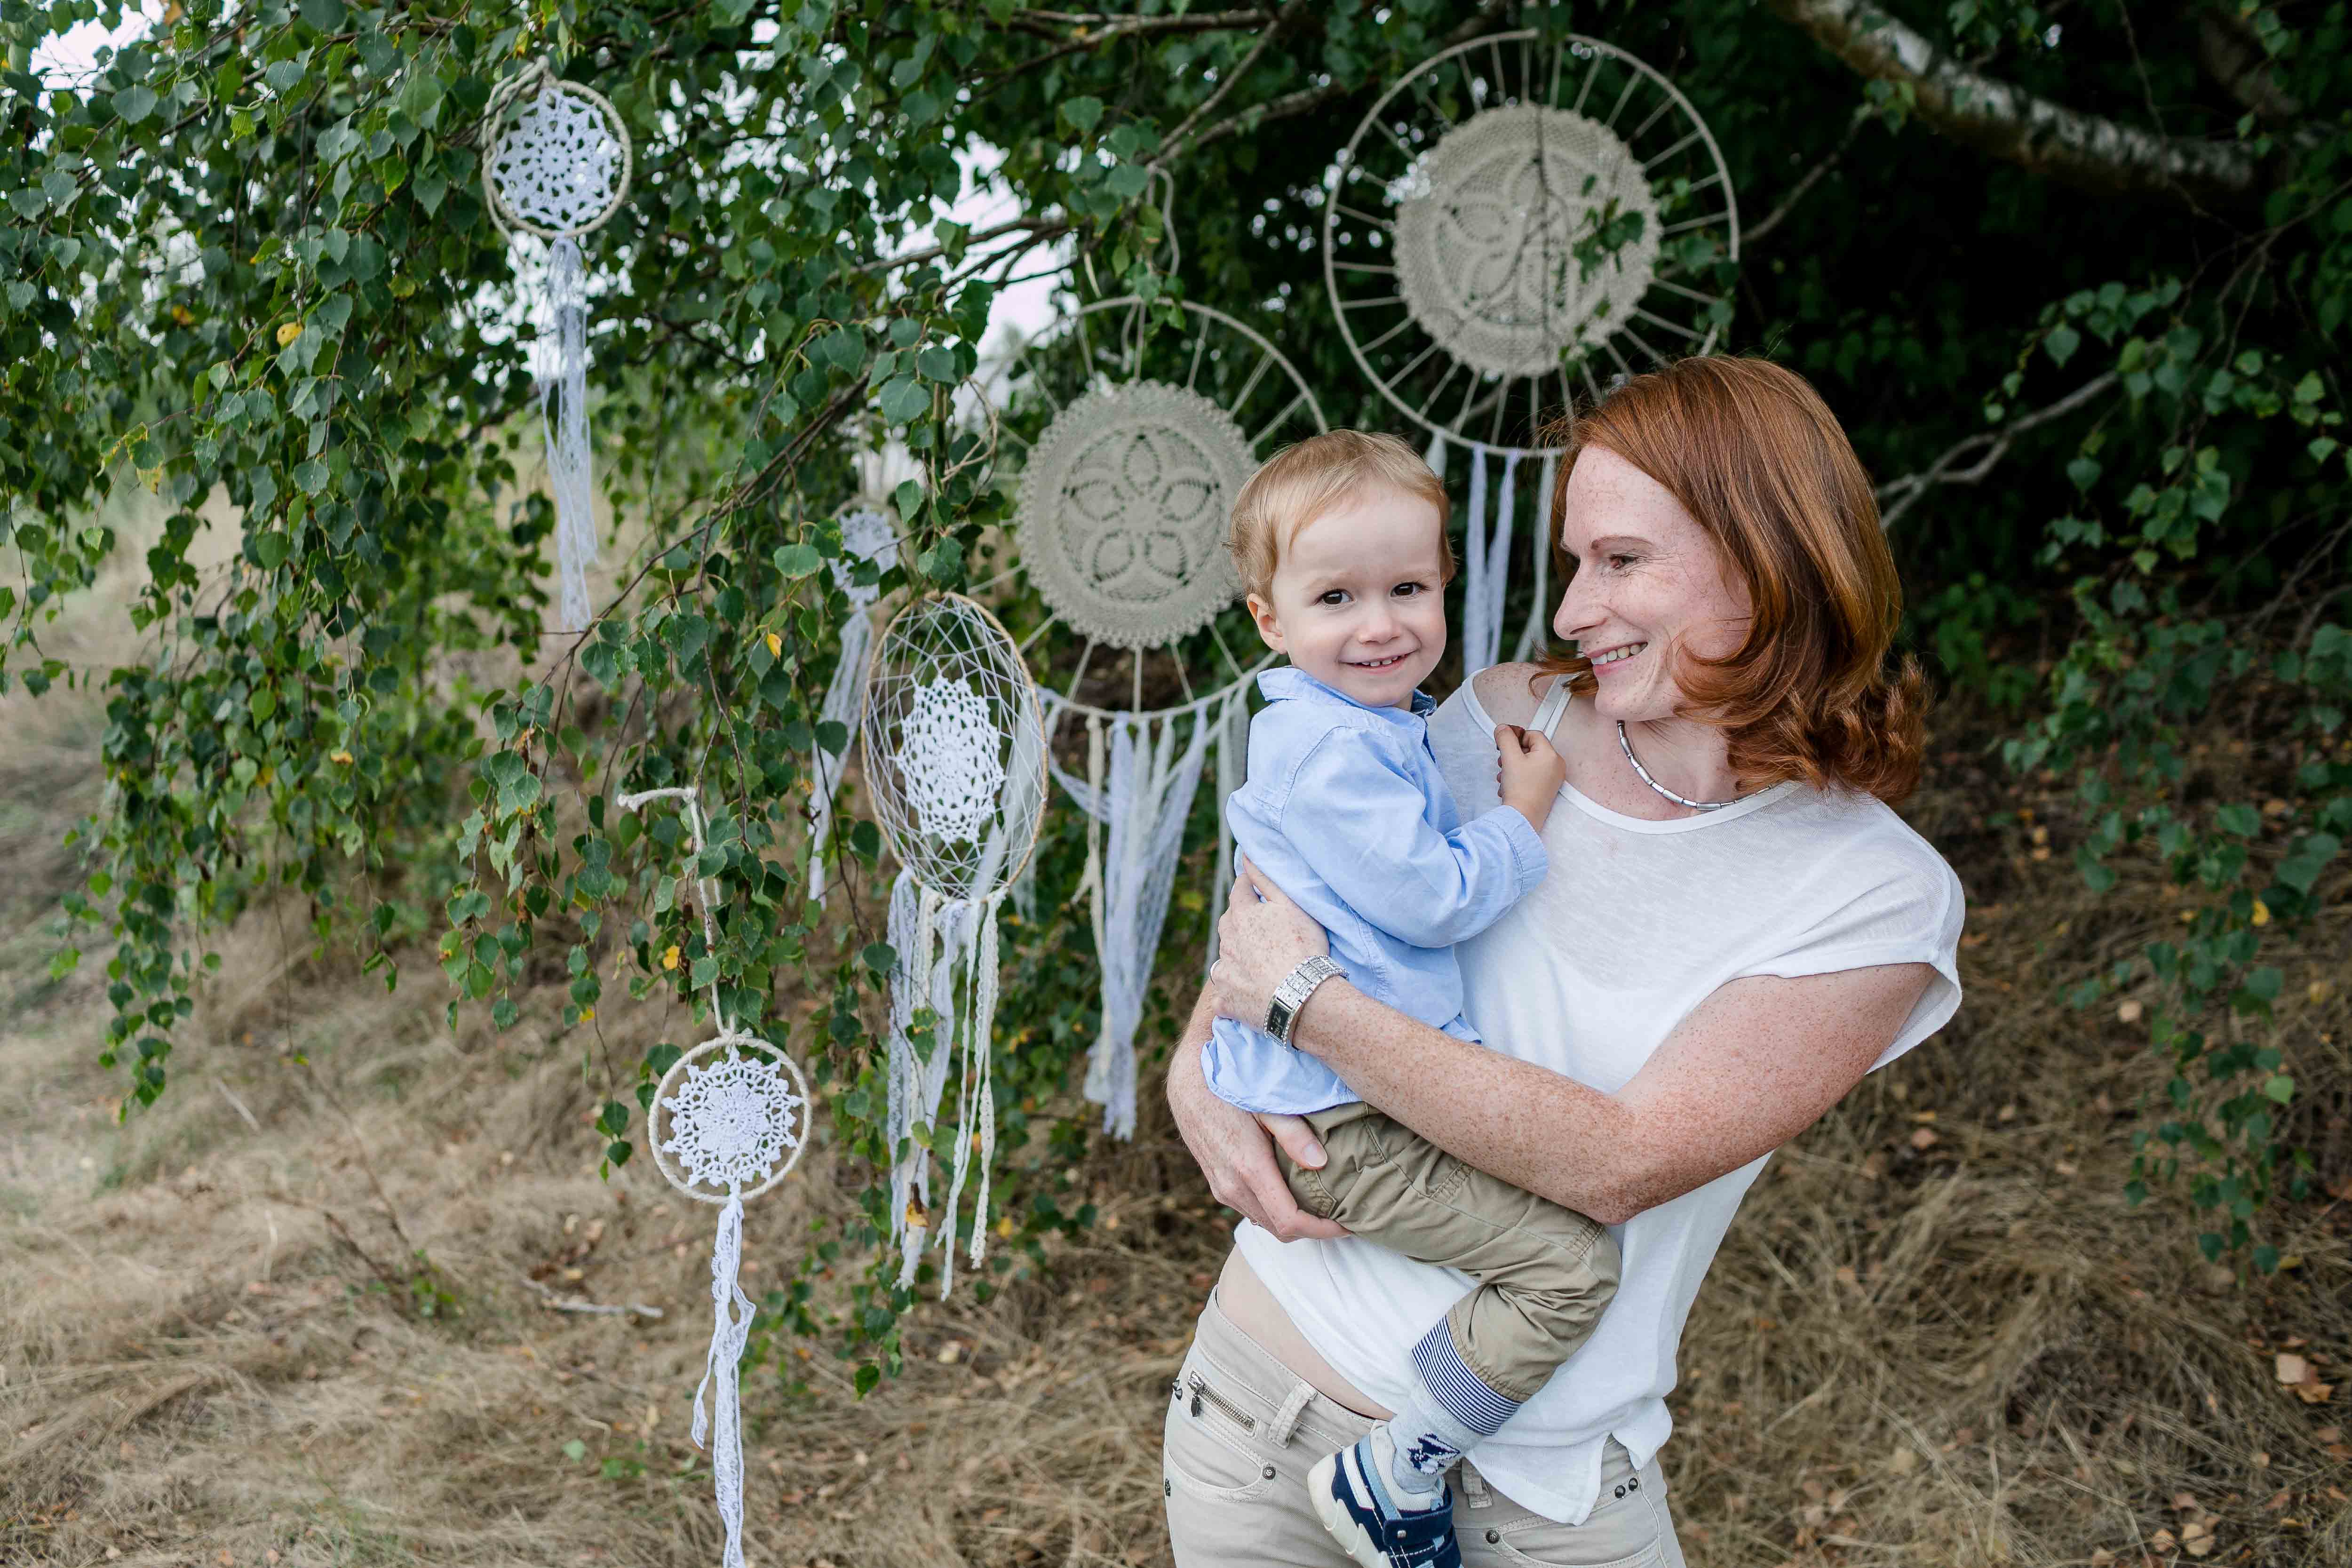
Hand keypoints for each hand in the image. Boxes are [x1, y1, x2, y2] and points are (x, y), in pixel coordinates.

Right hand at [1167, 1052, 1349, 1240]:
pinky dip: (1274, 1211)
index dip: (1321, 1230)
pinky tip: (1291, 1193)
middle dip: (1312, 1230)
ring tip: (1321, 1206)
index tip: (1346, 1224)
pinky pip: (1251, 1210)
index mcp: (1249, 1169)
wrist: (1188, 1081)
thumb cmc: (1231, 1087)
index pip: (1290, 1221)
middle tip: (1340, 1216)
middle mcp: (1233, 1187)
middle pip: (1279, 1230)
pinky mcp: (1217, 1184)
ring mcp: (1222, 1188)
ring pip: (1264, 1222)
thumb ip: (1294, 1134)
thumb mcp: (1267, 1104)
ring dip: (1293, 1222)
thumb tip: (1321, 1163)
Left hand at [1209, 857, 1331, 1030]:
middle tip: (1263, 930)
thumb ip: (1265, 880)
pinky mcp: (1224, 1002)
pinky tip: (1251, 993)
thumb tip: (1246, 856)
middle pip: (1228, 924)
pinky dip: (1234, 991)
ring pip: (1225, 958)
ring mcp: (1222, 974)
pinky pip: (1224, 994)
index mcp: (1240, 916)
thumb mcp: (1291, 906)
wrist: (1302, 998)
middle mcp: (1225, 942)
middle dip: (1241, 922)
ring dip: (1236, 957)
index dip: (1249, 888)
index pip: (1238, 891)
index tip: (1256, 889)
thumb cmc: (1302, 948)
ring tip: (1260, 964)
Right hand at [1496, 723, 1565, 825]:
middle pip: (1531, 749)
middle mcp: (1556, 766)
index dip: (1516, 737)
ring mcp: (1552, 779)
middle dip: (1513, 754)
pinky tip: (1510, 785)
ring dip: (1514, 766)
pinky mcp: (1546, 789)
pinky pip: (1532, 775)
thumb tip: (1503, 729)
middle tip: (1504, 761)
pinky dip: (1519, 777)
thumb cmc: (1521, 791)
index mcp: (1551, 755)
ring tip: (1506, 775)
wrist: (1522, 817)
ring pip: (1529, 763)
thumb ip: (1505, 738)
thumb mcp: (1509, 757)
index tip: (1505, 744)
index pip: (1533, 734)